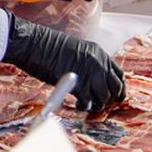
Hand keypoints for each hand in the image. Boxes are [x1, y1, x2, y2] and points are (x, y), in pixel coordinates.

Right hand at [2, 16, 125, 112]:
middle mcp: (98, 63)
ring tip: (86, 105)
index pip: (118, 74)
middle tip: (99, 103)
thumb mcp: (75, 51)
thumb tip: (92, 82)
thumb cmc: (46, 46)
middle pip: (115, 87)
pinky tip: (77, 104)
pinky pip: (88, 102)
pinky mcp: (78, 85)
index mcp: (98, 53)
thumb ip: (88, 64)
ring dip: (97, 104)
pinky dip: (84, 106)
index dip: (118, 87)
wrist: (33, 44)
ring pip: (104, 97)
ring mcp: (90, 74)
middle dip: (110, 99)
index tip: (114, 96)